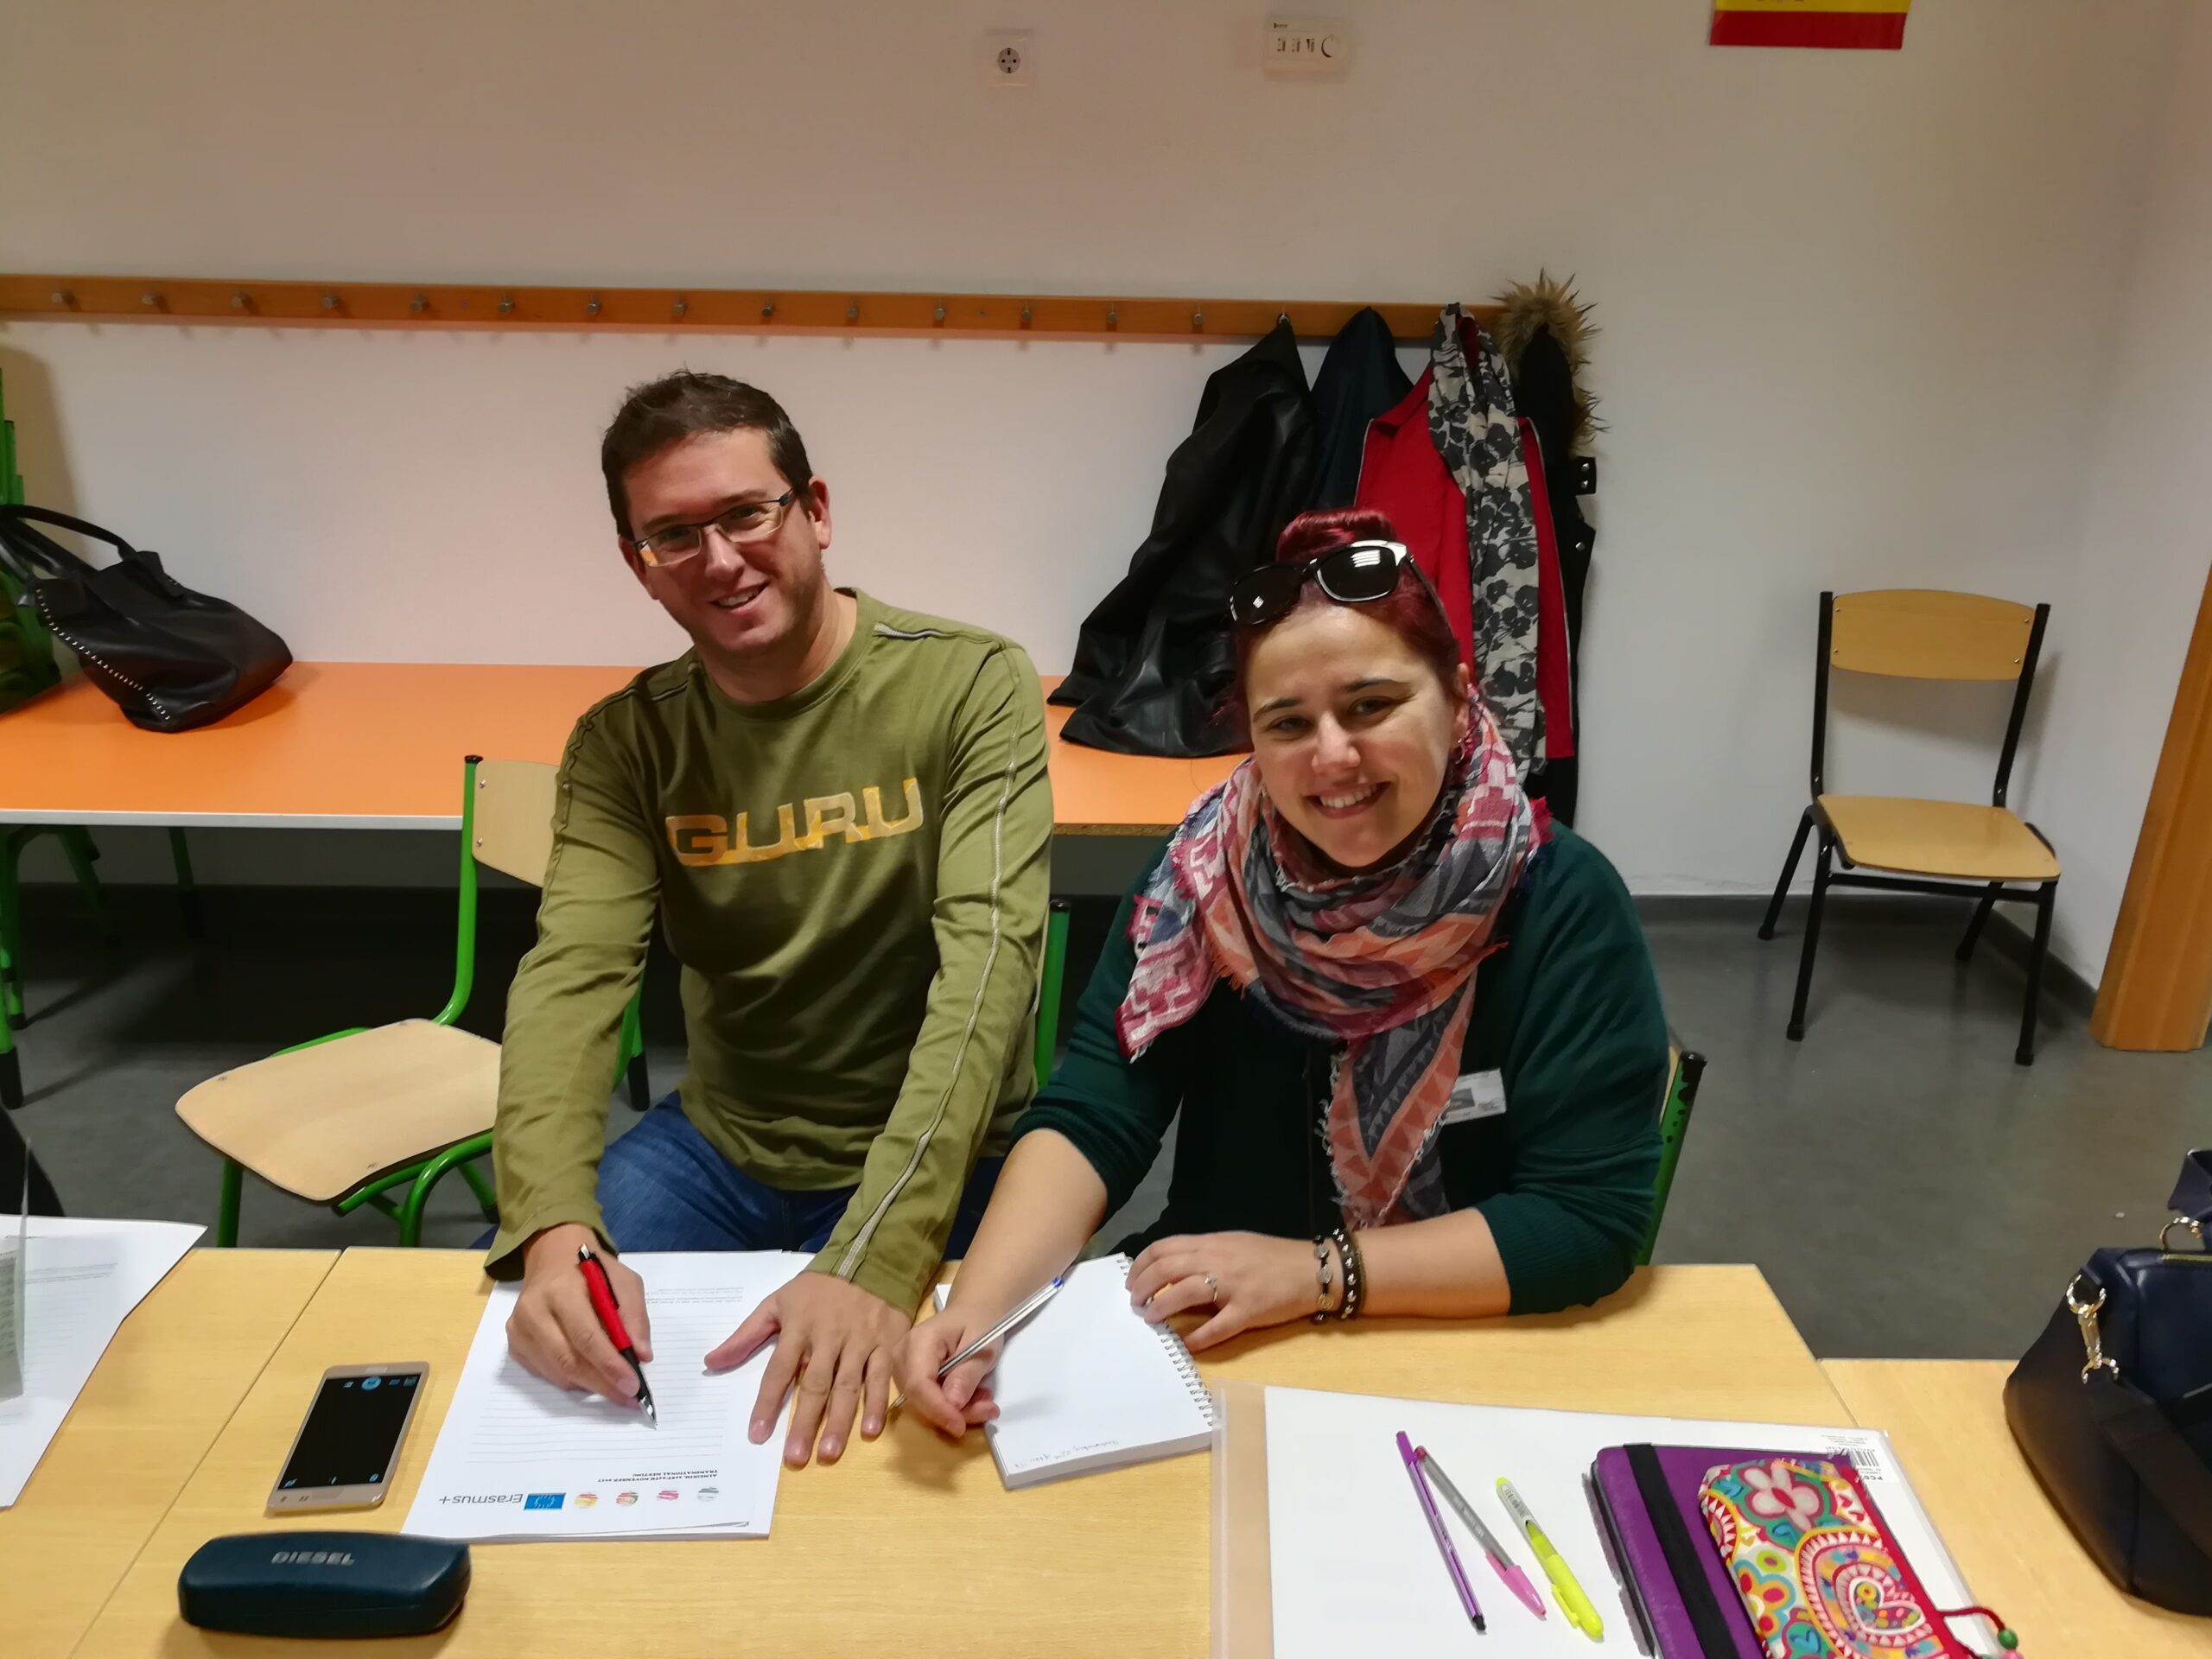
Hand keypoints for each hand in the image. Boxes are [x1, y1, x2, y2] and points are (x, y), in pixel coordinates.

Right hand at [506, 1223, 653, 1405]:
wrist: (552, 1257)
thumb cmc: (593, 1270)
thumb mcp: (624, 1281)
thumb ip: (634, 1316)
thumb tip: (641, 1356)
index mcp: (561, 1290)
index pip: (585, 1336)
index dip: (610, 1365)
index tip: (633, 1385)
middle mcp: (533, 1311)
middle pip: (568, 1361)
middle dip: (602, 1384)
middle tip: (628, 1397)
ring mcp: (518, 1330)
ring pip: (557, 1373)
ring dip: (590, 1385)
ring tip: (615, 1387)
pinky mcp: (514, 1343)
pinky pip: (546, 1373)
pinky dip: (572, 1379)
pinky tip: (589, 1372)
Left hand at [706, 1271, 909, 1466]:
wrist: (873, 1260)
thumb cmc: (819, 1289)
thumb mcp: (777, 1302)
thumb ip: (746, 1335)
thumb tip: (712, 1361)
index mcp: (798, 1328)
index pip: (779, 1370)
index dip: (768, 1403)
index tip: (758, 1434)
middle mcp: (829, 1338)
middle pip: (815, 1385)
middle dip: (805, 1423)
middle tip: (795, 1457)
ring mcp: (860, 1343)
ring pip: (848, 1386)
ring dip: (839, 1421)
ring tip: (828, 1453)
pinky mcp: (887, 1345)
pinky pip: (881, 1378)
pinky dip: (877, 1404)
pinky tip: (870, 1431)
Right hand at [890, 1311, 1003, 1440]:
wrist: (972, 1312)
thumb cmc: (978, 1323)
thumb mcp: (983, 1346)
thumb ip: (967, 1374)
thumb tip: (952, 1403)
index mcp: (920, 1340)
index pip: (919, 1383)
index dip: (938, 1409)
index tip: (960, 1426)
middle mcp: (902, 1355)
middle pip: (919, 1398)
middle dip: (953, 1412)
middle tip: (989, 1409)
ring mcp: (902, 1368)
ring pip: (924, 1404)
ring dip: (957, 1411)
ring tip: (987, 1401)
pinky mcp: (909, 1379)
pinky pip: (928, 1402)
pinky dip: (953, 1407)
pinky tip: (975, 1398)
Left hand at [1126, 1231, 1315, 1350]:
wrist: (1313, 1269)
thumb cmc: (1273, 1257)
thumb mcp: (1235, 1245)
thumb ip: (1206, 1254)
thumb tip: (1173, 1268)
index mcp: (1213, 1243)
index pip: (1165, 1247)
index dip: (1142, 1264)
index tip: (1133, 1280)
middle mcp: (1218, 1260)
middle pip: (1167, 1268)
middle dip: (1143, 1286)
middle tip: (1135, 1302)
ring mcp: (1233, 1286)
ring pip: (1184, 1293)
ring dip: (1161, 1307)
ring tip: (1150, 1318)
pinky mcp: (1249, 1310)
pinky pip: (1217, 1327)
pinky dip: (1196, 1338)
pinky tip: (1185, 1344)